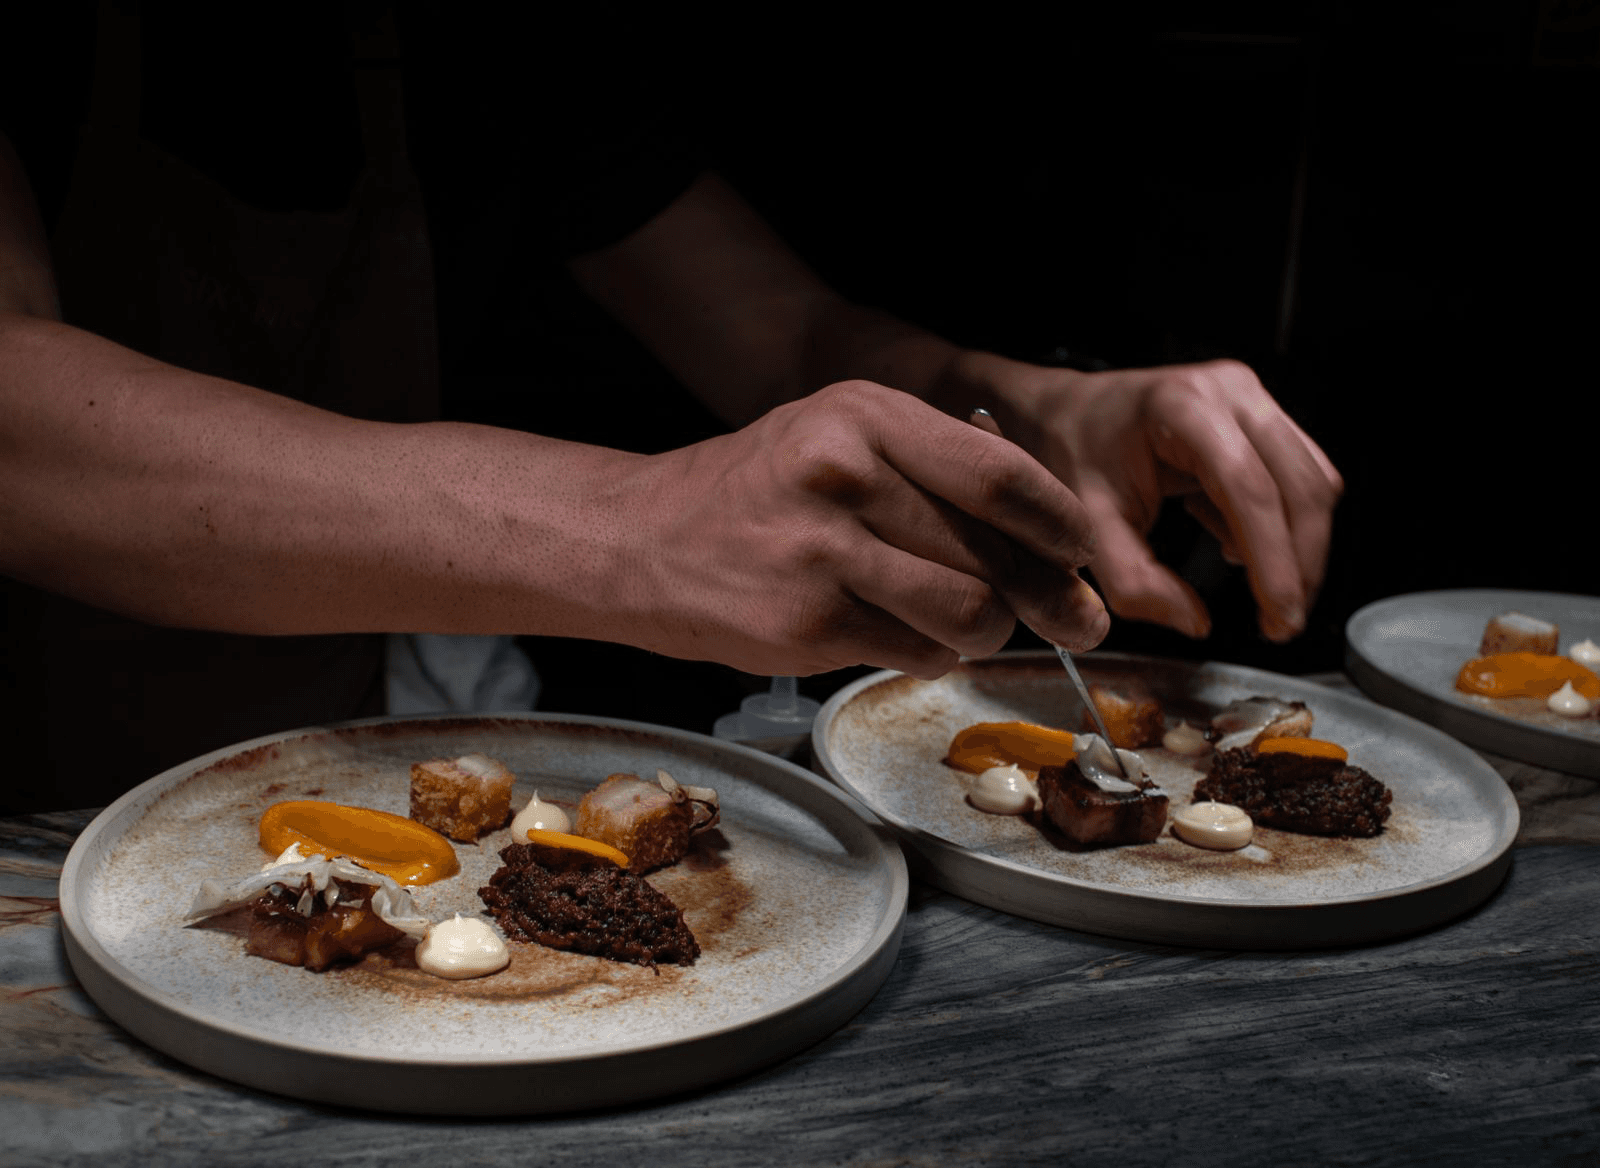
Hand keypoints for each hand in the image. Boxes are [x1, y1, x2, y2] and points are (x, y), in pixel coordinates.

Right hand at [616, 380, 1108, 677]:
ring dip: (986, 630)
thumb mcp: (841, 437)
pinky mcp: (805, 625)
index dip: (1059, 524)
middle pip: (994, 553)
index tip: (1084, 553)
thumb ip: (936, 466)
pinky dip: (929, 653)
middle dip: (1044, 596)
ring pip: (969, 611)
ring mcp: (821, 554)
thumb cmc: (758, 491)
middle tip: (1068, 617)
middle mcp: (844, 477)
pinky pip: (916, 652)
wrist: (642, 541)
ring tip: (966, 621)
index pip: (1000, 474)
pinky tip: (900, 632)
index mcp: (864, 417)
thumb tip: (1051, 527)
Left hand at [989, 357, 1342, 641]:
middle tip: (1280, 621)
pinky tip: (1236, 543)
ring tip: (1258, 589)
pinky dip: (1285, 524)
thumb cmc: (1071, 454)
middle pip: (1301, 484)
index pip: (1250, 488)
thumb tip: (1195, 622)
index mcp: (1182, 407)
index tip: (1280, 614)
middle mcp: (1229, 391)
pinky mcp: (1261, 415)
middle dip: (1299, 563)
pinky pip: (1302, 476)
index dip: (1275, 559)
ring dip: (1299, 547)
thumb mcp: (1087, 526)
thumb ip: (1134, 582)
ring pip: (1314, 481)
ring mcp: (1251, 397)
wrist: (1063, 412)